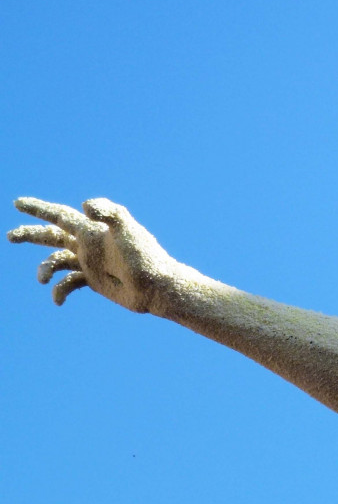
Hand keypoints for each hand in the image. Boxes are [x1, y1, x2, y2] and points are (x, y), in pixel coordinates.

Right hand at [8, 197, 176, 312]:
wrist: (157, 286)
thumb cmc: (146, 256)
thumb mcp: (128, 230)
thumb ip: (110, 212)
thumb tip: (85, 205)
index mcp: (92, 229)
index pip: (60, 215)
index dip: (39, 209)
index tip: (17, 203)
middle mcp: (88, 244)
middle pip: (52, 235)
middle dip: (31, 233)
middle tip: (10, 236)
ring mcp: (90, 262)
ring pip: (56, 261)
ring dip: (44, 269)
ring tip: (43, 278)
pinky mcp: (94, 280)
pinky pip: (68, 284)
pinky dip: (59, 291)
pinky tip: (59, 300)